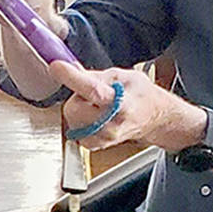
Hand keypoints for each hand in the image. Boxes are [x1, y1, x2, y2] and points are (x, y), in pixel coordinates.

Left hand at [50, 61, 204, 152]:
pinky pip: (75, 130)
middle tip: (91, 93)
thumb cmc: (142, 96)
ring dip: (79, 109)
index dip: (72, 77)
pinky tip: (95, 116)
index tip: (56, 66)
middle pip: (74, 109)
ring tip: (96, 105)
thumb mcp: (123, 75)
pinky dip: (80, 121)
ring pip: (72, 119)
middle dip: (77, 97)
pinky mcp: (97, 145)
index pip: (92, 90)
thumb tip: (70, 68)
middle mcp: (112, 123)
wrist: (156, 119)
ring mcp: (104, 137)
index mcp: (121, 101)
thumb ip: (95, 75)